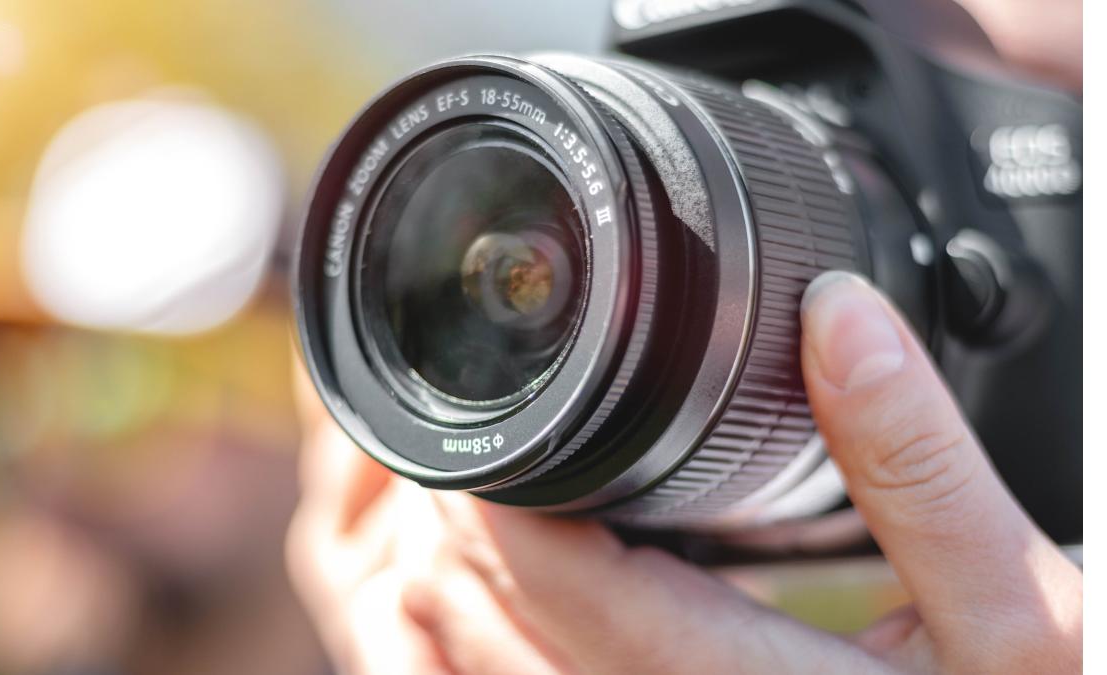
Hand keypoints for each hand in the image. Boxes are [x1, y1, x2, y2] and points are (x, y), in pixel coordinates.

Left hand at [286, 271, 1080, 673]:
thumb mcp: (1014, 602)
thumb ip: (922, 460)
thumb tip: (839, 314)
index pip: (564, 590)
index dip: (499, 500)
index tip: (483, 422)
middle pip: (499, 632)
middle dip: (464, 526)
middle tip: (475, 432)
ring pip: (498, 673)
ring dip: (466, 578)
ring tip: (478, 488)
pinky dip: (505, 626)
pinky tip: (526, 573)